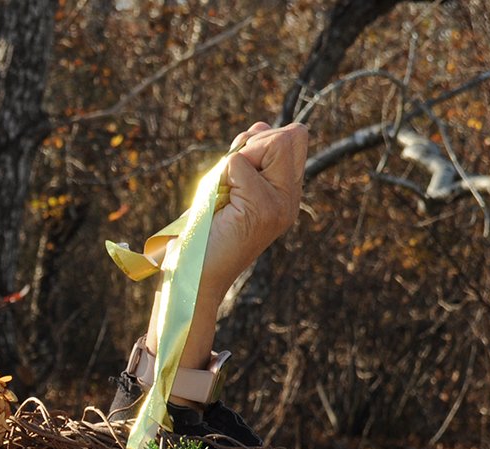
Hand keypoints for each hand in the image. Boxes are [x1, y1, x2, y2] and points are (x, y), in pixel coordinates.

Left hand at [143, 122, 307, 378]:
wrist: (195, 280)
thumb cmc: (204, 237)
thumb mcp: (227, 189)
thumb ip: (247, 159)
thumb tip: (259, 127)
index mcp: (285, 193)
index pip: (294, 137)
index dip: (261, 141)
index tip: (237, 172)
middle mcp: (290, 199)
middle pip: (290, 135)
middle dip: (252, 146)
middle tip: (231, 185)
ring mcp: (281, 204)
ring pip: (269, 143)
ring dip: (234, 163)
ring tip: (224, 198)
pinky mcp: (263, 208)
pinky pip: (237, 164)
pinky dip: (219, 178)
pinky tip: (218, 208)